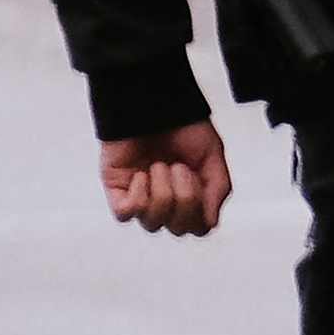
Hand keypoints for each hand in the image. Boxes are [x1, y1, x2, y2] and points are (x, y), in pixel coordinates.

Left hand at [100, 122, 229, 236]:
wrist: (152, 105)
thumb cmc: (182, 126)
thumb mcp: (212, 157)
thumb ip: (217, 190)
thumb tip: (209, 223)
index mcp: (191, 196)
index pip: (199, 227)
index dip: (201, 210)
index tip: (200, 179)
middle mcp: (166, 202)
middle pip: (178, 229)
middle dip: (184, 198)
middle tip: (179, 167)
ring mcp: (140, 198)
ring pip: (152, 223)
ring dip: (161, 193)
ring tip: (159, 165)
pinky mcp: (116, 191)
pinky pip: (125, 213)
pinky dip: (137, 196)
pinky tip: (140, 174)